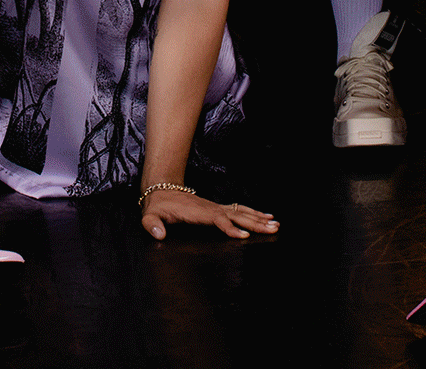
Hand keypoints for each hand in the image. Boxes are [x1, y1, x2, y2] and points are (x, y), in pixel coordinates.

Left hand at [141, 187, 277, 240]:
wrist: (161, 189)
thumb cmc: (157, 206)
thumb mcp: (150, 215)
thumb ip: (152, 224)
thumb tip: (158, 234)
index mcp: (197, 212)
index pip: (217, 219)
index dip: (230, 228)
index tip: (244, 236)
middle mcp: (210, 208)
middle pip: (235, 215)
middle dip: (254, 222)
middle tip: (273, 228)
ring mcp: (214, 208)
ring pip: (240, 212)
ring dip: (257, 217)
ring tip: (275, 223)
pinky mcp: (216, 209)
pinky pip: (237, 211)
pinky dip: (252, 213)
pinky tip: (263, 217)